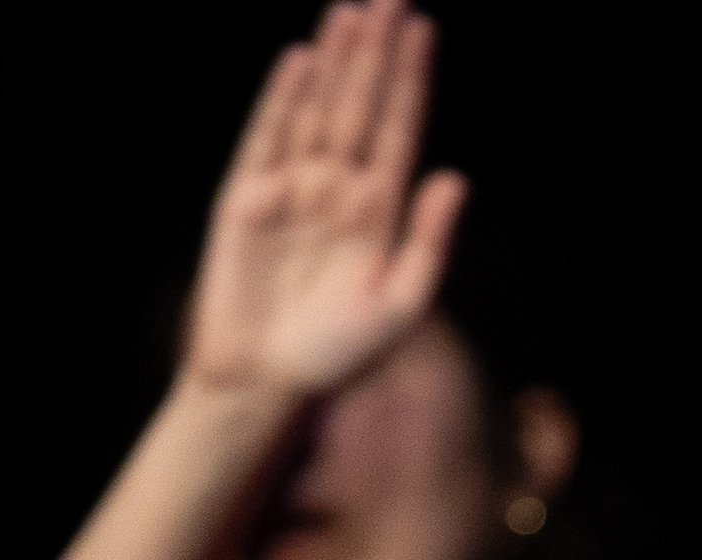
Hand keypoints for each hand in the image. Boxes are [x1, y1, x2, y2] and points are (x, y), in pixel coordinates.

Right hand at [179, 1, 464, 409]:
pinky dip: (283, 100)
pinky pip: (267, 136)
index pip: (400, 127)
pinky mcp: (246, 196)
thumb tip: (455, 178)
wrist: (266, 380)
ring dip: (334, 61)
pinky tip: (302, 61)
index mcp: (379, 209)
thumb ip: (429, 242)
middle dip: (374, 52)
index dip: (411, 77)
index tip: (422, 26)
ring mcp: (291, 186)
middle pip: (360, 104)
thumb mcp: (399, 306)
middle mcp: (337, 187)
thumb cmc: (337, 353)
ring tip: (352, 9)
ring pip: (318, 108)